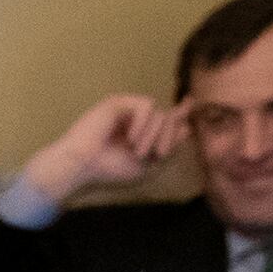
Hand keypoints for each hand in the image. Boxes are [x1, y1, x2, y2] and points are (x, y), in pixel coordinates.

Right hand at [22, 92, 183, 204]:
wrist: (81, 165)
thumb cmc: (109, 169)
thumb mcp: (147, 165)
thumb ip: (168, 147)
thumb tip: (187, 126)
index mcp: (140, 132)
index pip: (166, 119)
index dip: (180, 112)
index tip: (190, 102)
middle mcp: (135, 118)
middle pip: (169, 118)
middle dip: (168, 138)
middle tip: (156, 155)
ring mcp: (126, 110)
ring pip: (160, 113)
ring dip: (154, 136)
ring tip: (136, 151)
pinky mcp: (118, 103)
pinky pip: (146, 105)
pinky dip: (143, 124)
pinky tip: (130, 138)